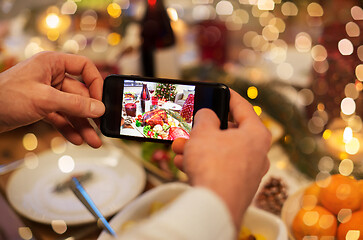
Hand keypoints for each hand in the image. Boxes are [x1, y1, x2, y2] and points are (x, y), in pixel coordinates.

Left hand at [0, 51, 104, 147]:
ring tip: (92, 140)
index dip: (95, 83)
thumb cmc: (4, 97)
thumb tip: (98, 109)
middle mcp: (52, 76)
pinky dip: (68, 128)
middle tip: (99, 129)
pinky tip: (76, 139)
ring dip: (81, 125)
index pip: (84, 67)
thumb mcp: (45, 100)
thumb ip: (75, 104)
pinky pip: (60, 117)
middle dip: (89, 114)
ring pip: (71, 109)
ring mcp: (47, 92)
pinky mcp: (41, 107)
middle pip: (80, 94)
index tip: (100, 101)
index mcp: (52, 63)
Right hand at [172, 89, 270, 228]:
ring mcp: (248, 171)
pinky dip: (202, 164)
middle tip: (190, 127)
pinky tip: (184, 164)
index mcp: (256, 134)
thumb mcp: (203, 132)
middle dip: (203, 130)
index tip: (220, 90)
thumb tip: (206, 116)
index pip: (243, 107)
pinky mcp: (237, 186)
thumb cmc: (214, 166)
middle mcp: (257, 153)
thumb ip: (205, 118)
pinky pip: (218, 168)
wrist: (215, 207)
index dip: (228, 96)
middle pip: (228, 132)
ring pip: (220, 152)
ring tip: (179, 147)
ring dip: (198, 148)